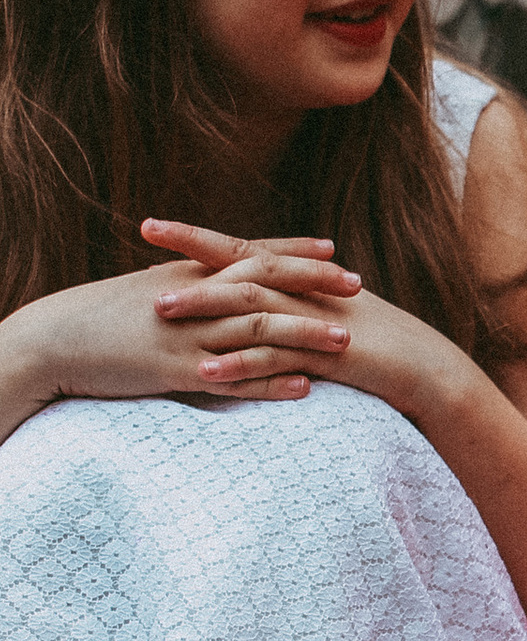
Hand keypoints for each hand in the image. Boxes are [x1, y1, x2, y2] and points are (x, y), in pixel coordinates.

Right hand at [0, 235, 363, 415]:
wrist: (52, 341)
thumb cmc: (104, 316)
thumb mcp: (150, 290)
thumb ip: (193, 286)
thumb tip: (226, 283)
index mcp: (188, 276)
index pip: (249, 256)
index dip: (292, 253)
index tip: (334, 252)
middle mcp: (192, 301)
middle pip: (263, 286)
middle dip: (312, 285)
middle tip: (360, 287)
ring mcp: (185, 336)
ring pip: (255, 332)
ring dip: (304, 335)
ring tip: (347, 340)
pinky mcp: (174, 372)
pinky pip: (232, 379)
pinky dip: (270, 383)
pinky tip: (305, 389)